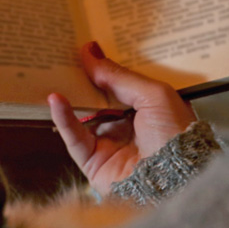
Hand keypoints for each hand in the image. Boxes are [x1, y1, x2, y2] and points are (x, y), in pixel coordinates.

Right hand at [48, 42, 197, 194]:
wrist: (175, 180)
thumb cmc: (175, 136)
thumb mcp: (153, 94)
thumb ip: (119, 76)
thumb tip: (90, 52)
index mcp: (149, 109)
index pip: (121, 83)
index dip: (104, 66)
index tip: (85, 46)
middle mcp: (128, 126)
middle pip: (98, 97)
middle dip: (82, 78)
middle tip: (63, 55)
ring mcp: (109, 143)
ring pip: (82, 114)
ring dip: (69, 95)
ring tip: (53, 72)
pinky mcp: (93, 161)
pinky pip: (74, 136)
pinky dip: (62, 117)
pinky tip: (55, 99)